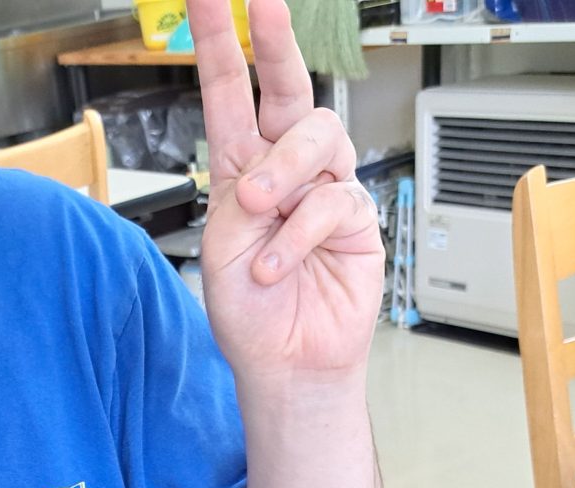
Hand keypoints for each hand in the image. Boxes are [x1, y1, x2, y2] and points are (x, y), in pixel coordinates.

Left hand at [187, 0, 383, 379]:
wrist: (286, 364)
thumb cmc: (249, 312)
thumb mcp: (220, 252)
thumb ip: (239, 203)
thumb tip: (268, 178)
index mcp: (239, 167)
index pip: (230, 93)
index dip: (219, 43)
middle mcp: (283, 169)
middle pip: (288, 88)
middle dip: (275, 42)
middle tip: (265, 4)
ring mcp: (322, 189)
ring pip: (316, 135)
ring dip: (285, 168)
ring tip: (260, 209)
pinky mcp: (356, 219)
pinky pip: (333, 200)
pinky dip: (299, 233)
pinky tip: (277, 264)